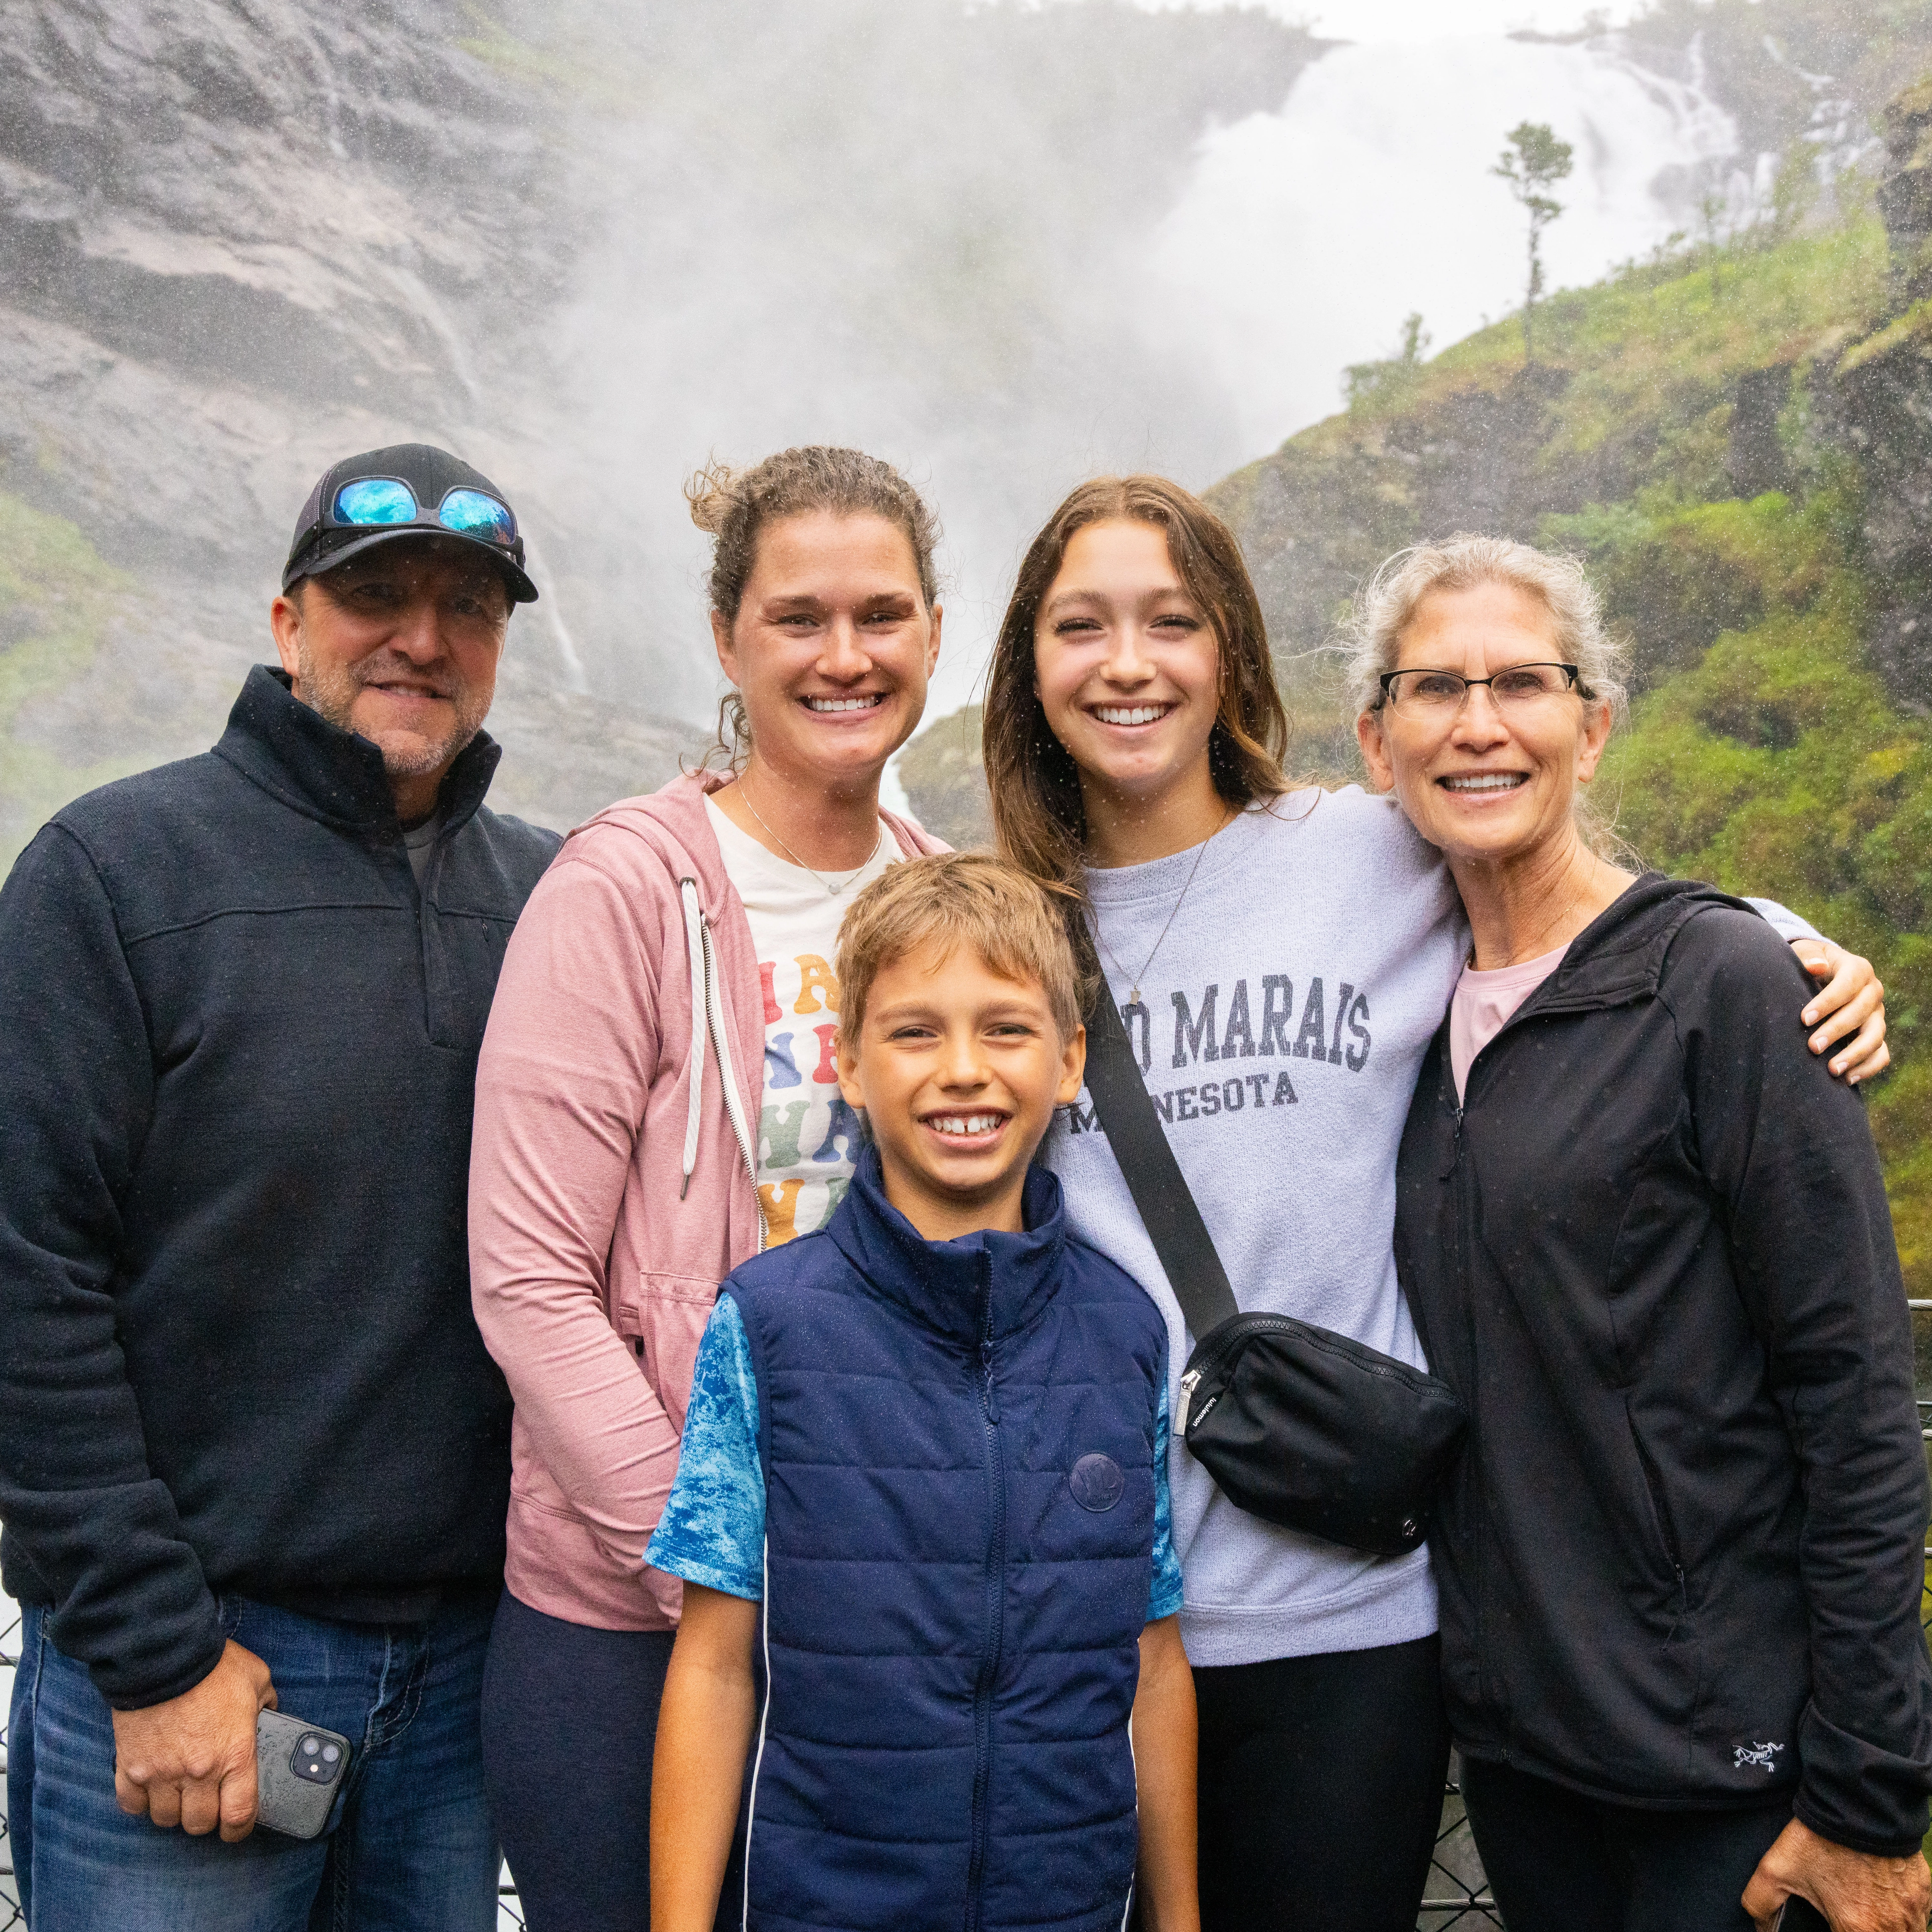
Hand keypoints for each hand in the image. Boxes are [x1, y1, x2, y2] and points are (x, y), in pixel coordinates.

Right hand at [112, 1639, 275, 1840]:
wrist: (165, 1655)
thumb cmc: (214, 1665)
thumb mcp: (257, 1679)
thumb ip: (267, 1704)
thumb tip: (270, 1717)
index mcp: (235, 1754)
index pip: (239, 1814)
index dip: (239, 1829)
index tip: (237, 1828)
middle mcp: (198, 1772)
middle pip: (199, 1823)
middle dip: (206, 1818)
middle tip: (208, 1802)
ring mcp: (160, 1773)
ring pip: (166, 1819)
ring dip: (174, 1811)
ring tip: (180, 1793)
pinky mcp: (130, 1767)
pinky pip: (132, 1804)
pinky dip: (141, 1802)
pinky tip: (151, 1787)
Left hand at [1743, 1816, 1930, 1931]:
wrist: (1861, 1801)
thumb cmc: (1820, 1837)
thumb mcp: (1776, 1867)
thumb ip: (1760, 1901)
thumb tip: (1760, 1924)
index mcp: (1858, 1929)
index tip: (1831, 1924)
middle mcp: (1893, 1927)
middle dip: (1858, 1930)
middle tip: (1844, 1916)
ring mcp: (1913, 1911)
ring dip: (1884, 1928)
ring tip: (1864, 1908)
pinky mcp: (1925, 1892)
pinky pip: (1918, 1916)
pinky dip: (1902, 1916)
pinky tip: (1883, 1900)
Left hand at [1792, 940, 1888, 1084]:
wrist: (1820, 976)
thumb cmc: (1807, 964)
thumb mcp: (1804, 953)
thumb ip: (1808, 957)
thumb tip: (1816, 966)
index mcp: (1858, 969)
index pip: (1847, 985)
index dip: (1827, 1002)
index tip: (1804, 1019)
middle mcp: (1872, 992)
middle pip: (1860, 1013)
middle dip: (1836, 1031)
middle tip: (1812, 1047)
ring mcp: (1877, 1015)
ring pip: (1875, 1036)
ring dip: (1854, 1054)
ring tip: (1832, 1069)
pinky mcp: (1876, 1034)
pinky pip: (1881, 1054)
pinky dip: (1868, 1068)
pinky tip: (1847, 1079)